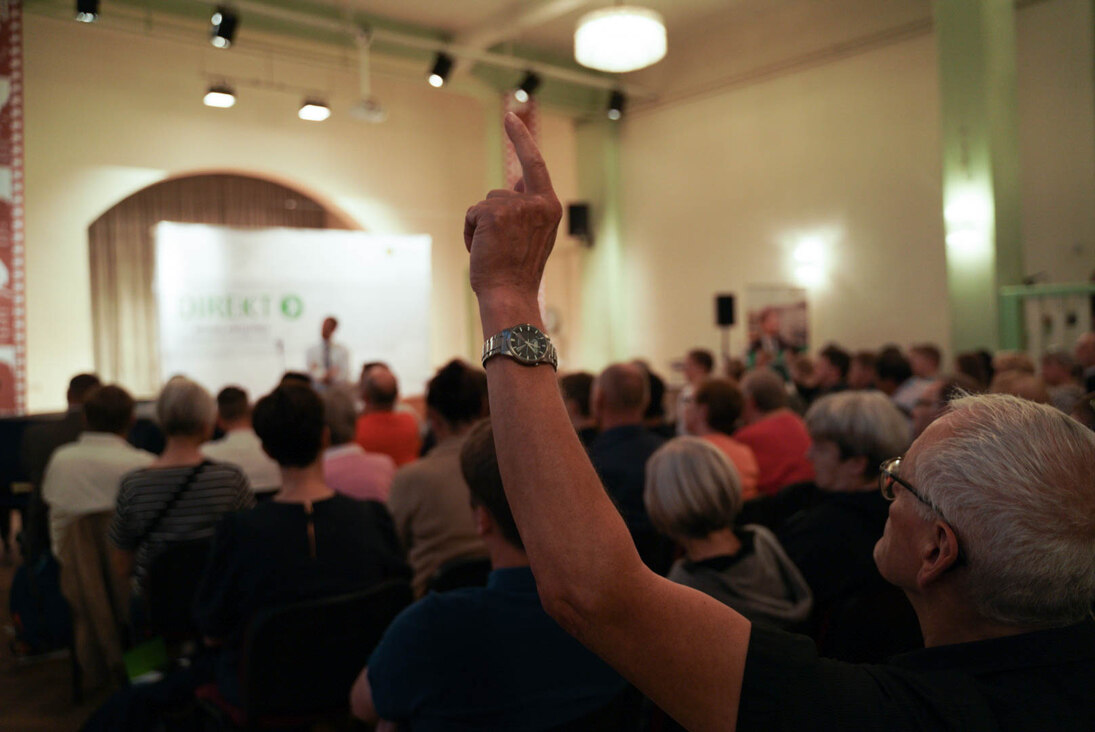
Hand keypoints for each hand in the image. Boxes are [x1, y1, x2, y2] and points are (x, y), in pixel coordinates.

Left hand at [464, 113, 561, 308]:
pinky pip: (472, 213)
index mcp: (550, 207)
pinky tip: (482, 250)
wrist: (510, 295)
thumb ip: (528, 205)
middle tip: (501, 249)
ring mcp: (516, 206)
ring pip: (485, 204)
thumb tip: (518, 178)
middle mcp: (538, 203)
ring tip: (493, 251)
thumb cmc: (518, 271)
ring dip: (481, 226)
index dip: (521, 139)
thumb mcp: (531, 233)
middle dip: (491, 217)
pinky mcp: (493, 212)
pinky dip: (470, 232)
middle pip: (500, 193)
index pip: (534, 164)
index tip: (510, 116)